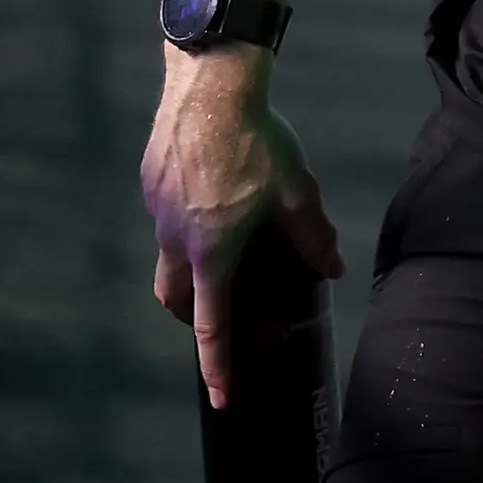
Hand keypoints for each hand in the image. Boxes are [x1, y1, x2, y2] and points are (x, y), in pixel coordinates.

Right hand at [141, 44, 344, 406]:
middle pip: (175, 297)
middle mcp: (174, 238)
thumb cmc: (257, 141)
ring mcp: (156, 209)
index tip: (222, 396)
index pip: (211, 325)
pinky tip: (213, 190)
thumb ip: (313, 237)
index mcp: (212, 251)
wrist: (210, 85)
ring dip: (192, 261)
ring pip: (169, 252)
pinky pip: (166, 214)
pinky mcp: (150, 179)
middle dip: (192, 316)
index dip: (217, 365)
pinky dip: (186, 219)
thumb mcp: (298, 193)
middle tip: (219, 315)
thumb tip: (332, 269)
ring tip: (227, 238)